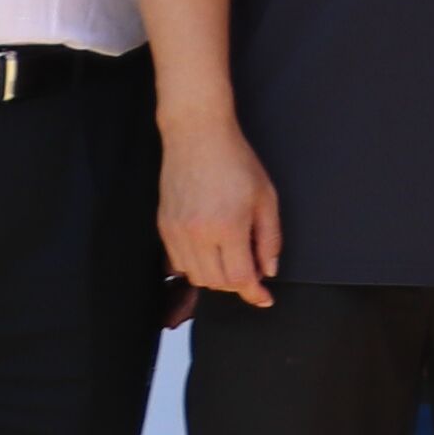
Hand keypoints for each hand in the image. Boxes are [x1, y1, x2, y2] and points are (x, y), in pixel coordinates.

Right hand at [157, 120, 279, 306]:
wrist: (197, 136)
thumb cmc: (235, 162)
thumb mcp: (266, 198)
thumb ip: (269, 238)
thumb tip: (269, 270)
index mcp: (227, 226)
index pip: (240, 277)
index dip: (254, 292)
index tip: (265, 298)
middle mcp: (197, 234)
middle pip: (217, 283)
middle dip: (238, 284)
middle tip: (253, 270)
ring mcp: (176, 232)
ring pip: (196, 276)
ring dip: (217, 277)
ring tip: (233, 258)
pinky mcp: (163, 227)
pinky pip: (179, 263)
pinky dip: (197, 266)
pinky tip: (212, 251)